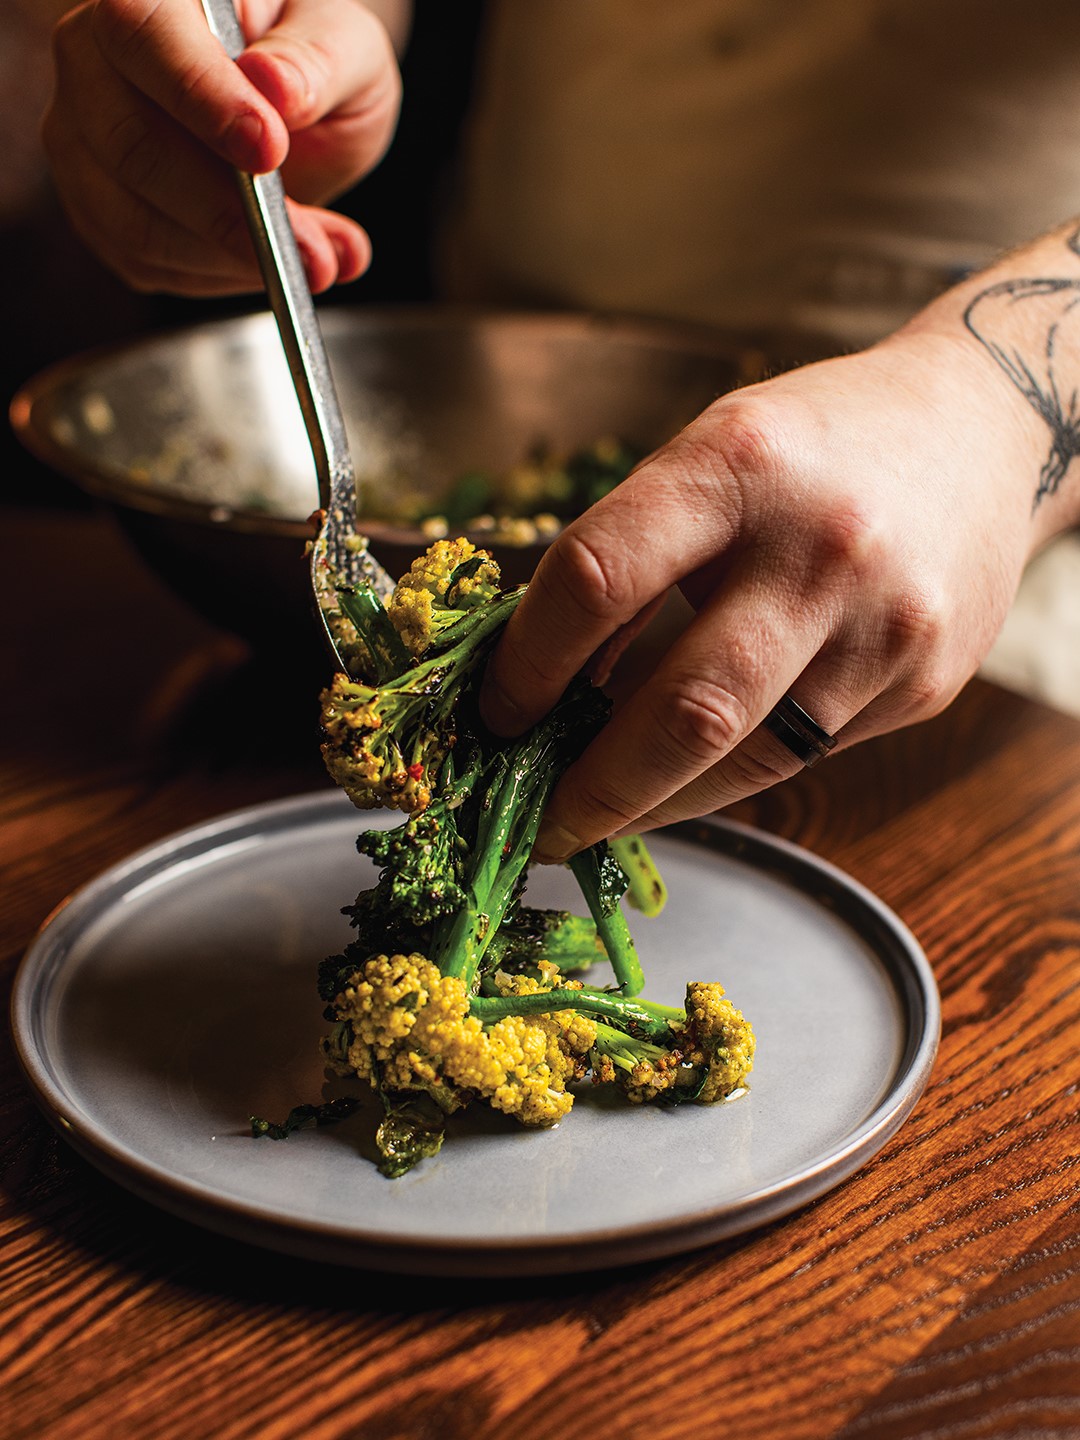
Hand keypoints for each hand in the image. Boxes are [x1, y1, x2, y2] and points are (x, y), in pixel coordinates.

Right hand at [43, 0, 401, 294]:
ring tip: (318, 261)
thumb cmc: (312, 64)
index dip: (201, 97)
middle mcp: (92, 59)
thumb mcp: (345, 48)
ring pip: (134, 221)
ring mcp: (84, 138)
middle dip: (227, 211)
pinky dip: (219, 277)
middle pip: (132, 145)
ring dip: (232, 259)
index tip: (267, 149)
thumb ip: (318, 63)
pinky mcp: (98, 209)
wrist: (296, 114)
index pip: (144, 35)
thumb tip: (275, 87)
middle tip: (312, 247)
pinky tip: (273, 263)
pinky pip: (146, 262)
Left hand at [479, 328, 1049, 860]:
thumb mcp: (710, 456)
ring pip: (744, 759)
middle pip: (683, 710)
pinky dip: (725, 777)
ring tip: (596, 816)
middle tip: (534, 826)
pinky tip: (684, 776)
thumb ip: (634, 557)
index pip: (598, 579)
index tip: (495, 713)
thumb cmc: (815, 445)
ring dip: (653, 804)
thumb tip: (544, 683)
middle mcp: (820, 548)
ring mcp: (884, 627)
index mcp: (738, 465)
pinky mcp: (922, 684)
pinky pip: (799, 756)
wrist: (983, 431)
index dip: (527, 664)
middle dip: (591, 790)